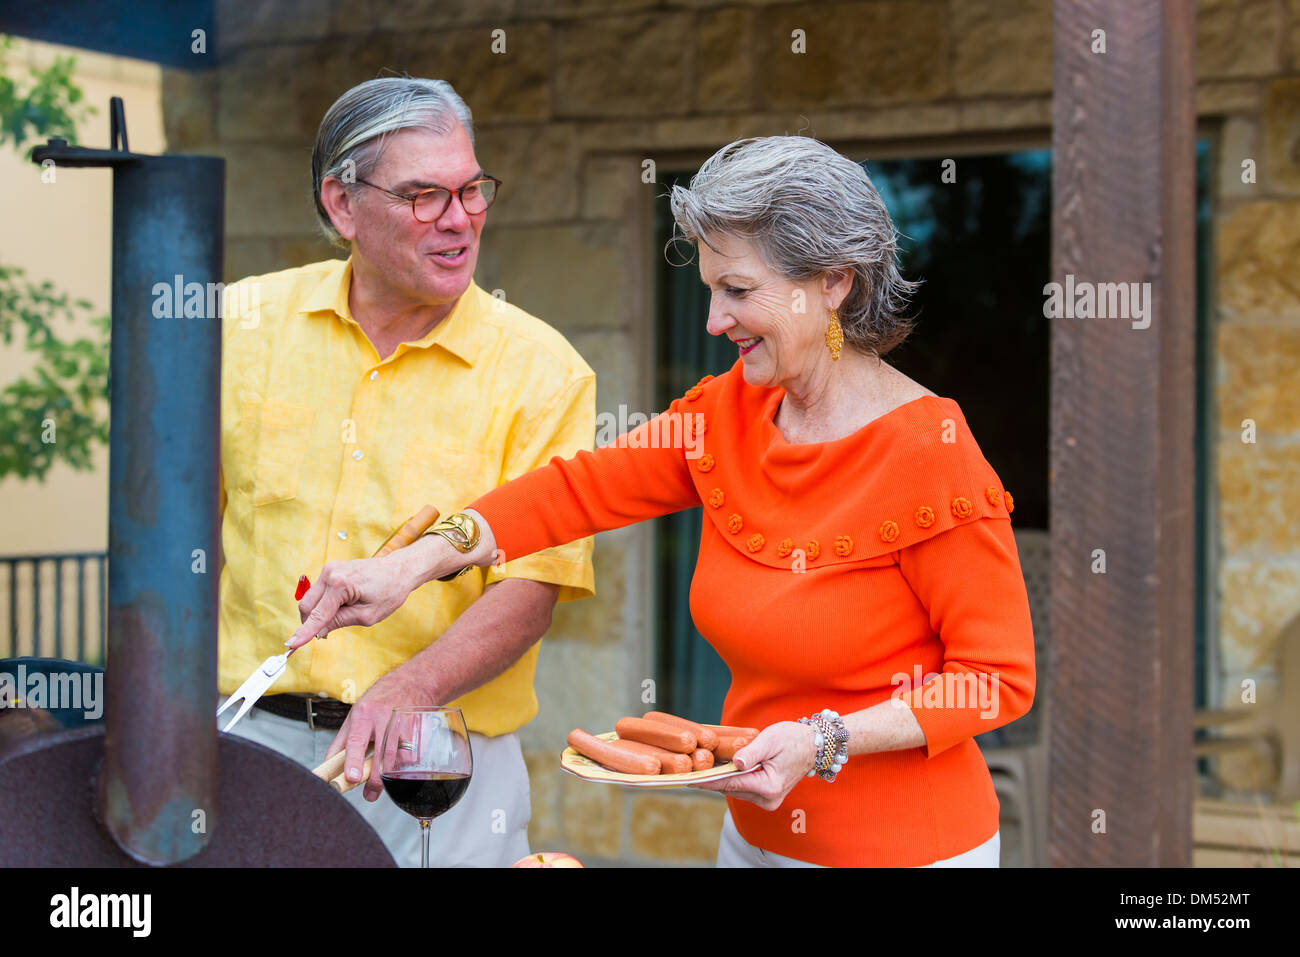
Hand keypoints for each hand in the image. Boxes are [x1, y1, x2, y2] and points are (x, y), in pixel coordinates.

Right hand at [287, 551, 421, 649]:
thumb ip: (340, 622)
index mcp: (340, 584)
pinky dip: (323, 604)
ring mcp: (329, 569)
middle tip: (326, 635)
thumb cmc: (389, 592)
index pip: (317, 615)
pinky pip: (318, 593)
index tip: (290, 645)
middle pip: (307, 606)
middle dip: (310, 623)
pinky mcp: (330, 570)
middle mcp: (330, 573)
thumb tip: (318, 632)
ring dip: (318, 614)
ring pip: (310, 600)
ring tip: (344, 615)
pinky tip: (341, 607)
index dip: (304, 633)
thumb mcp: (368, 615)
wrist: (399, 569)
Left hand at [324, 662, 439, 801]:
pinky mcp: (419, 731)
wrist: (413, 682)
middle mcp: (384, 718)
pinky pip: (413, 756)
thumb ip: (341, 741)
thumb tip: (327, 765)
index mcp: (364, 714)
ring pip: (400, 758)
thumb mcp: (355, 715)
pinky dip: (405, 766)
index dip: (354, 761)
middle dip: (376, 779)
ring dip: (391, 775)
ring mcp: (404, 725)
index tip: (352, 778)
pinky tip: (400, 764)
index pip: (357, 740)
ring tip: (384, 782)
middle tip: (370, 793)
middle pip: (381, 755)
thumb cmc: (380, 700)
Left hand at [689, 721, 818, 810]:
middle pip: (730, 788)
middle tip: (690, 767)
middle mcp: (768, 799)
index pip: (730, 784)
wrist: (813, 745)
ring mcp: (768, 800)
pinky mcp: (767, 796)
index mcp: (768, 786)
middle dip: (711, 777)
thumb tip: (734, 763)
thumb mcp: (770, 740)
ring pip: (735, 789)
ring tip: (701, 766)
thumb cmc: (793, 739)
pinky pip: (743, 788)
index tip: (687, 779)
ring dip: (721, 778)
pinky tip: (720, 768)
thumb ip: (750, 753)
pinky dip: (732, 778)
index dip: (707, 781)